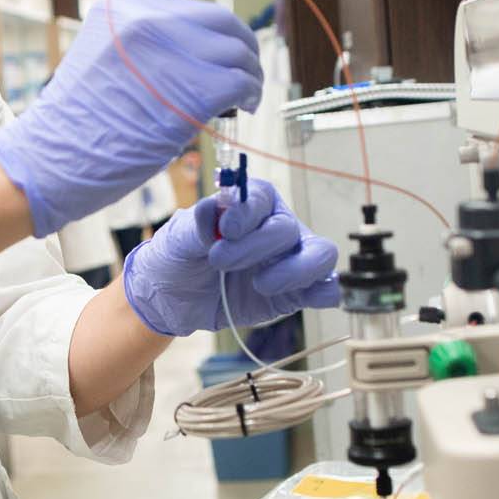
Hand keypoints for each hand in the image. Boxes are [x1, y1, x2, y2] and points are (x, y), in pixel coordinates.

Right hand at [0, 0, 260, 234]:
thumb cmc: (75, 120)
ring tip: (246, 95)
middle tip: (245, 71)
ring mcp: (172, 50)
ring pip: (237, 51)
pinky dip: (250, 93)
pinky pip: (240, 81)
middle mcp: (149, 18)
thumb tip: (197, 52)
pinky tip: (243, 105)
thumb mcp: (101, 54)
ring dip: (249, 74)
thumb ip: (143, 39)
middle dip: (241, 45)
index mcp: (123, 5)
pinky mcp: (192, 88)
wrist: (56, 155)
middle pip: (220, 19)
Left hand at [120, 178, 340, 336]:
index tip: (226, 230)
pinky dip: (323, 293)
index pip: (263, 198)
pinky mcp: (294, 292)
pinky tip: (306, 299)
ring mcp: (289, 260)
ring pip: (320, 254)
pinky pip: (325, 288)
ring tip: (261, 286)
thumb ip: (196, 225)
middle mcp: (276, 228)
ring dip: (296, 270)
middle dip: (255, 247)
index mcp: (250, 205)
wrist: (173, 298)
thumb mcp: (177, 239)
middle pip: (286, 229)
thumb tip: (210, 209)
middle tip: (220, 262)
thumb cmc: (178, 256)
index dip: (249, 213)